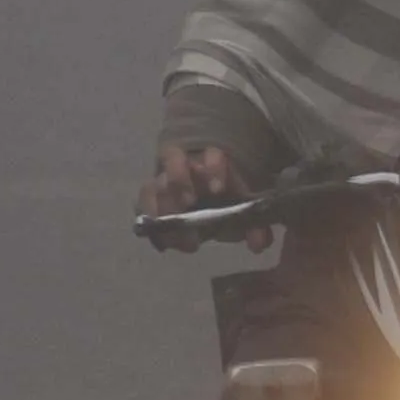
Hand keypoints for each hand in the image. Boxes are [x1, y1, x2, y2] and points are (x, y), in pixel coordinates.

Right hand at [138, 144, 269, 253]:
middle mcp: (183, 166)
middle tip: (189, 204)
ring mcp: (161, 181)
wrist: (209, 199)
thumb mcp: (243, 209)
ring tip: (176, 234)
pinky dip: (152, 227)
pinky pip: (141, 209)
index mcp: (212, 161)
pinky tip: (165, 244)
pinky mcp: (148, 200)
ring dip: (161, 208)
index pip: (211, 154)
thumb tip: (259, 244)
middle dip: (180, 182)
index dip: (213, 168)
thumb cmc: (228, 200)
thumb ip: (255, 225)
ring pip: (152, 185)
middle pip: (173, 164)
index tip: (219, 190)